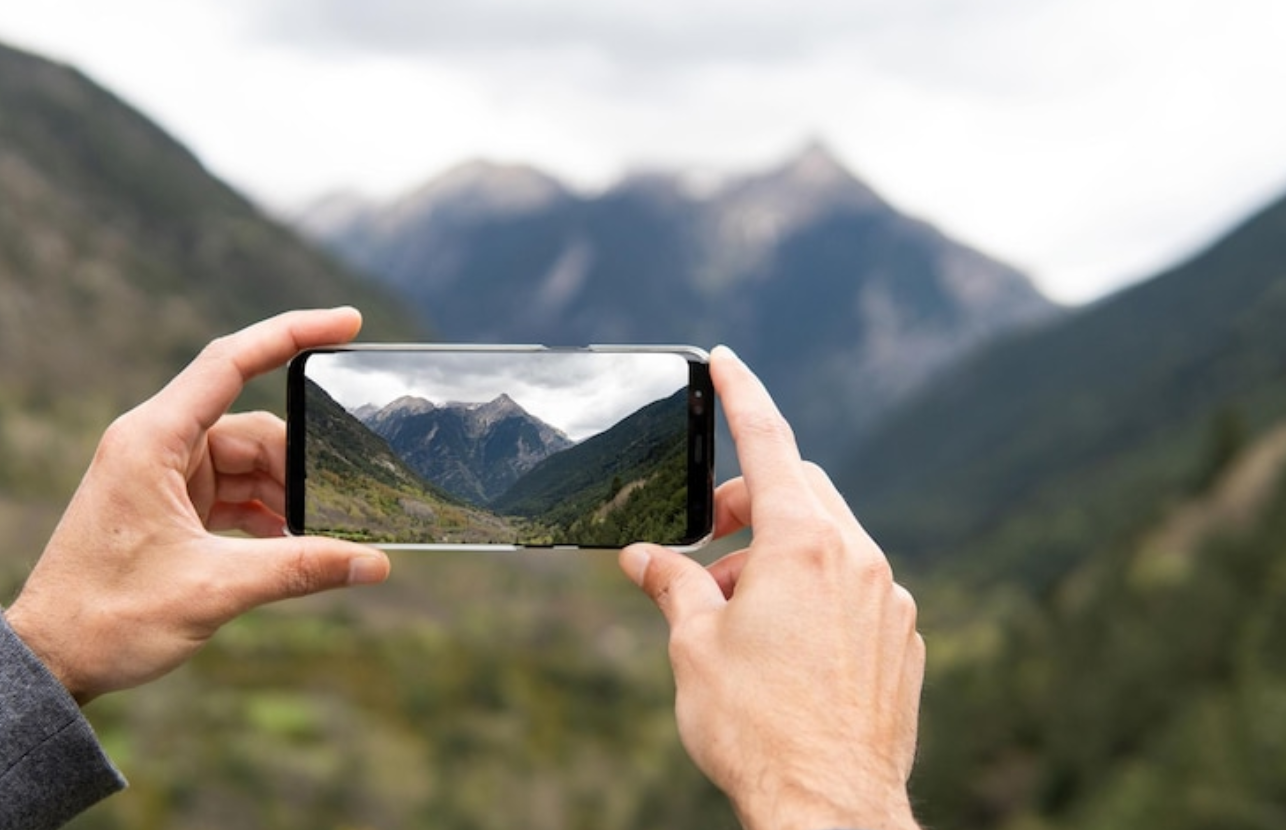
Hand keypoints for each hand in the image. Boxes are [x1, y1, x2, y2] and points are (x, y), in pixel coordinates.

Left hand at [4, 308, 390, 703]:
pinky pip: (235, 491)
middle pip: (254, 429)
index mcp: (153, 440)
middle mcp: (157, 445)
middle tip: (339, 508)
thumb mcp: (215, 589)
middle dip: (301, 467)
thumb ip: (300, 568)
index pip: (231, 362)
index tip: (348, 322)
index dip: (292, 334)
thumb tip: (374, 564)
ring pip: (250, 463)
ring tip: (315, 540)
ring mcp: (164, 475)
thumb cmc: (108, 617)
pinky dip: (267, 514)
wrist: (53, 659)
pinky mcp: (171, 505)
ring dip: (286, 498)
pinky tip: (292, 545)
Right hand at [620, 346, 923, 829]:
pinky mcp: (904, 639)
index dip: (742, 395)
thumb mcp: (694, 647)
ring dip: (782, 553)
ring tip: (740, 613)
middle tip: (712, 544)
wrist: (829, 806)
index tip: (727, 360)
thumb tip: (643, 559)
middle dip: (753, 501)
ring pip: (833, 541)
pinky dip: (819, 591)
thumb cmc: (756, 727)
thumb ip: (671, 585)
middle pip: (803, 491)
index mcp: (804, 545)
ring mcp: (890, 600)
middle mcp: (859, 559)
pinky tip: (789, 645)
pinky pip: (859, 587)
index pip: (771, 441)